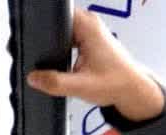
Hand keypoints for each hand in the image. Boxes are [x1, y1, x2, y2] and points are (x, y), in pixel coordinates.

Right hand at [25, 8, 164, 121]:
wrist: (132, 90)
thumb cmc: (115, 83)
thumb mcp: (82, 86)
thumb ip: (55, 82)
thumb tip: (33, 78)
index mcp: (87, 26)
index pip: (56, 14)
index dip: (42, 26)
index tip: (34, 39)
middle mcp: (89, 23)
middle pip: (56, 23)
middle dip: (48, 39)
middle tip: (45, 57)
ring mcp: (90, 29)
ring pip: (62, 30)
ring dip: (55, 44)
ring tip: (54, 60)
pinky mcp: (89, 38)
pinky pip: (69, 36)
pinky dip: (63, 48)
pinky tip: (63, 62)